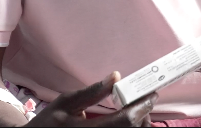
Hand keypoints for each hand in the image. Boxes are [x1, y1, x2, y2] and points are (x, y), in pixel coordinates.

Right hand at [26, 72, 154, 126]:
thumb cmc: (49, 122)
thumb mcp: (65, 103)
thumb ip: (91, 92)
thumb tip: (115, 77)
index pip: (125, 121)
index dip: (142, 107)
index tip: (151, 94)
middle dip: (144, 115)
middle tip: (146, 101)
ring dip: (139, 125)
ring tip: (138, 111)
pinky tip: (129, 122)